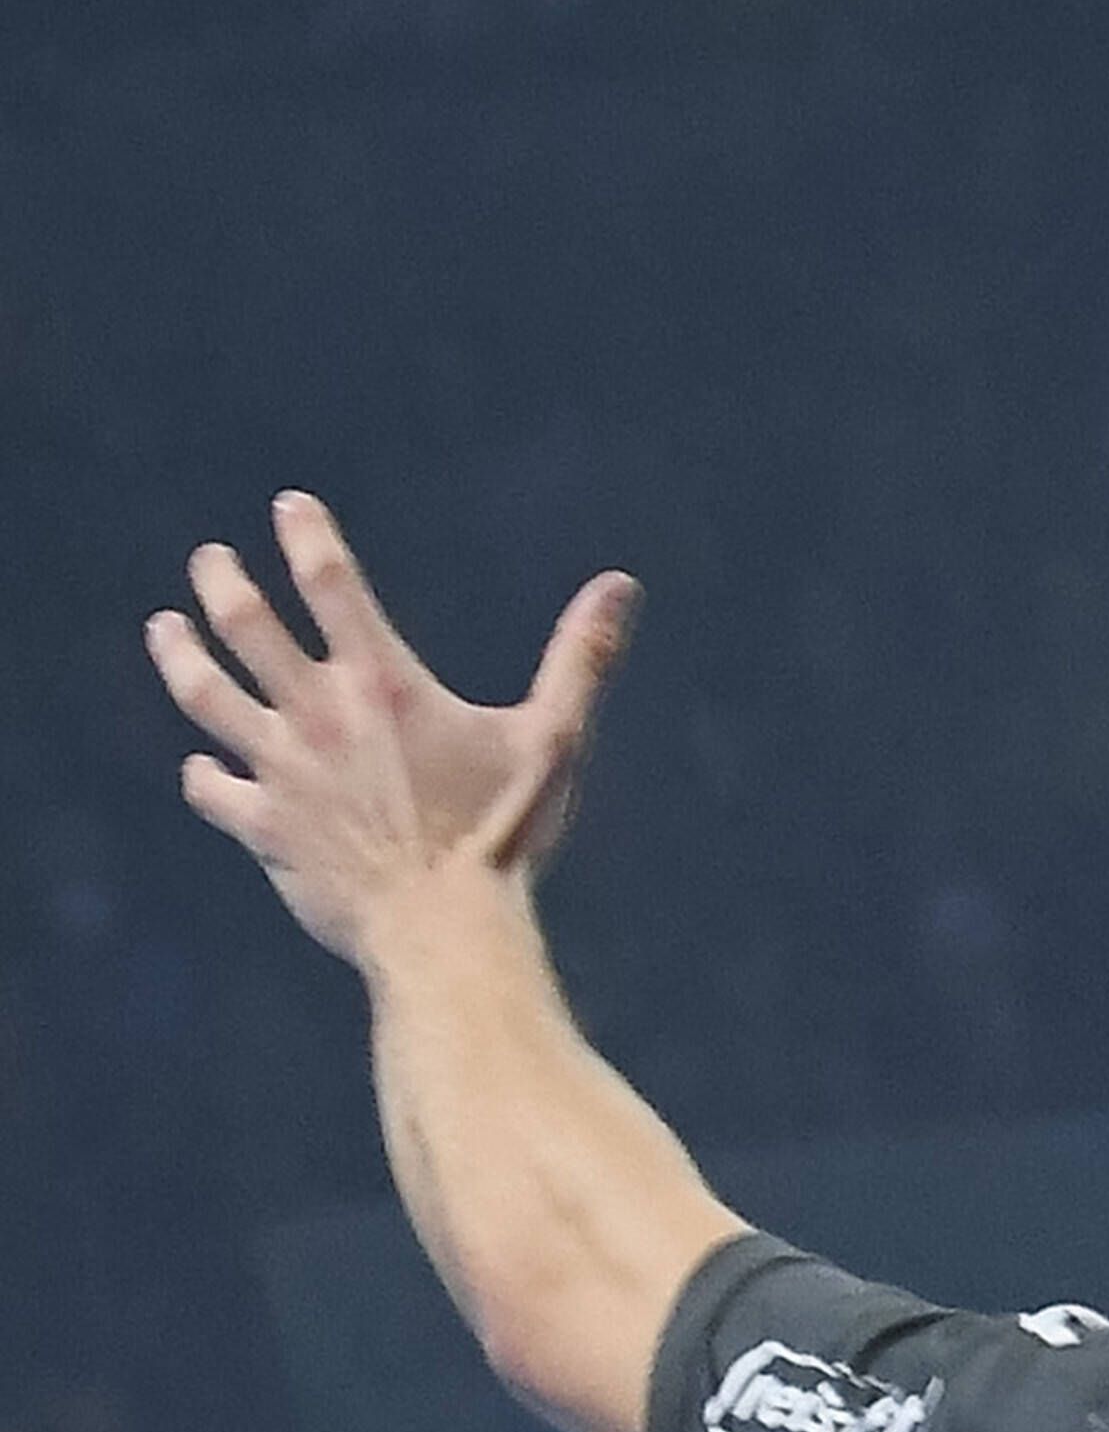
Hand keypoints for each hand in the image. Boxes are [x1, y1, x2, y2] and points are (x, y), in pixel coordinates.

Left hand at [144, 493, 638, 968]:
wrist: (440, 925)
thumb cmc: (503, 831)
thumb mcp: (553, 738)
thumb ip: (581, 659)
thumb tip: (620, 586)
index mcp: (382, 684)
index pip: (332, 585)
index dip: (307, 537)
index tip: (289, 506)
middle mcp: (317, 716)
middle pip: (246, 627)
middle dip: (222, 583)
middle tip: (209, 560)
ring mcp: (280, 772)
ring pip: (208, 697)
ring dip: (180, 655)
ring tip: (165, 628)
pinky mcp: (265, 829)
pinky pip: (215, 791)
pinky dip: (204, 774)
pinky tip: (200, 767)